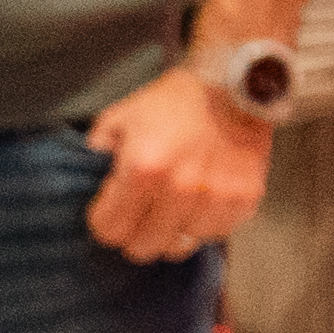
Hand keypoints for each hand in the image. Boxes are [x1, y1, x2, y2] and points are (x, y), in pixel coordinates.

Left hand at [86, 66, 272, 262]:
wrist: (234, 85)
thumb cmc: (174, 102)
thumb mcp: (120, 117)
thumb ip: (97, 152)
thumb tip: (87, 180)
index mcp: (143, 167)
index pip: (110, 230)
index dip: (105, 222)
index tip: (112, 211)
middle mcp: (181, 187)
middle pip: (143, 247)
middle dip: (135, 234)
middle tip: (141, 215)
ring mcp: (217, 195)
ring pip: (181, 246)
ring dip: (174, 231)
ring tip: (173, 209)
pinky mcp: (245, 197)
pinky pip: (217, 234)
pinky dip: (206, 225)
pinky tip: (201, 205)